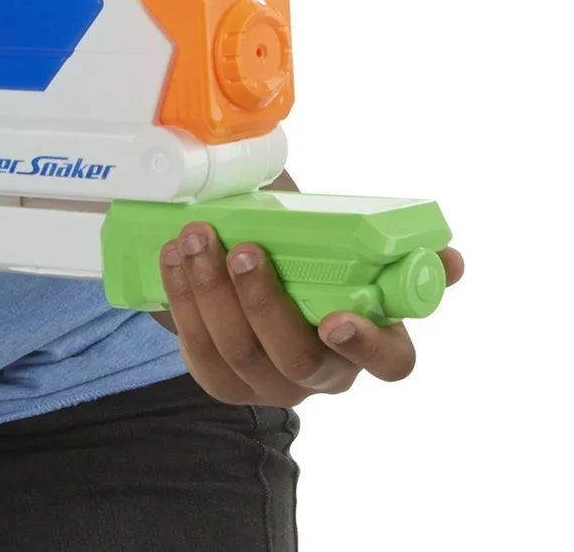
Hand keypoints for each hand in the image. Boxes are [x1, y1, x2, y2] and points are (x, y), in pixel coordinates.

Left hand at [157, 221, 464, 406]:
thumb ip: (393, 251)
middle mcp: (324, 374)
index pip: (389, 364)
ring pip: (239, 352)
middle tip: (241, 250)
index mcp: (371, 343)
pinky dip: (182, 298)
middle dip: (262, 302)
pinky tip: (172, 258)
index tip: (337, 317)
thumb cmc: (311, 260)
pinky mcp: (224, 381)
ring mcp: (270, 384)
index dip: (366, 345)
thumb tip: (450, 260)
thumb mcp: (349, 247)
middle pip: (295, 358)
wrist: (246, 272)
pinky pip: (199, 350)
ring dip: (211, 290)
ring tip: (194, 238)